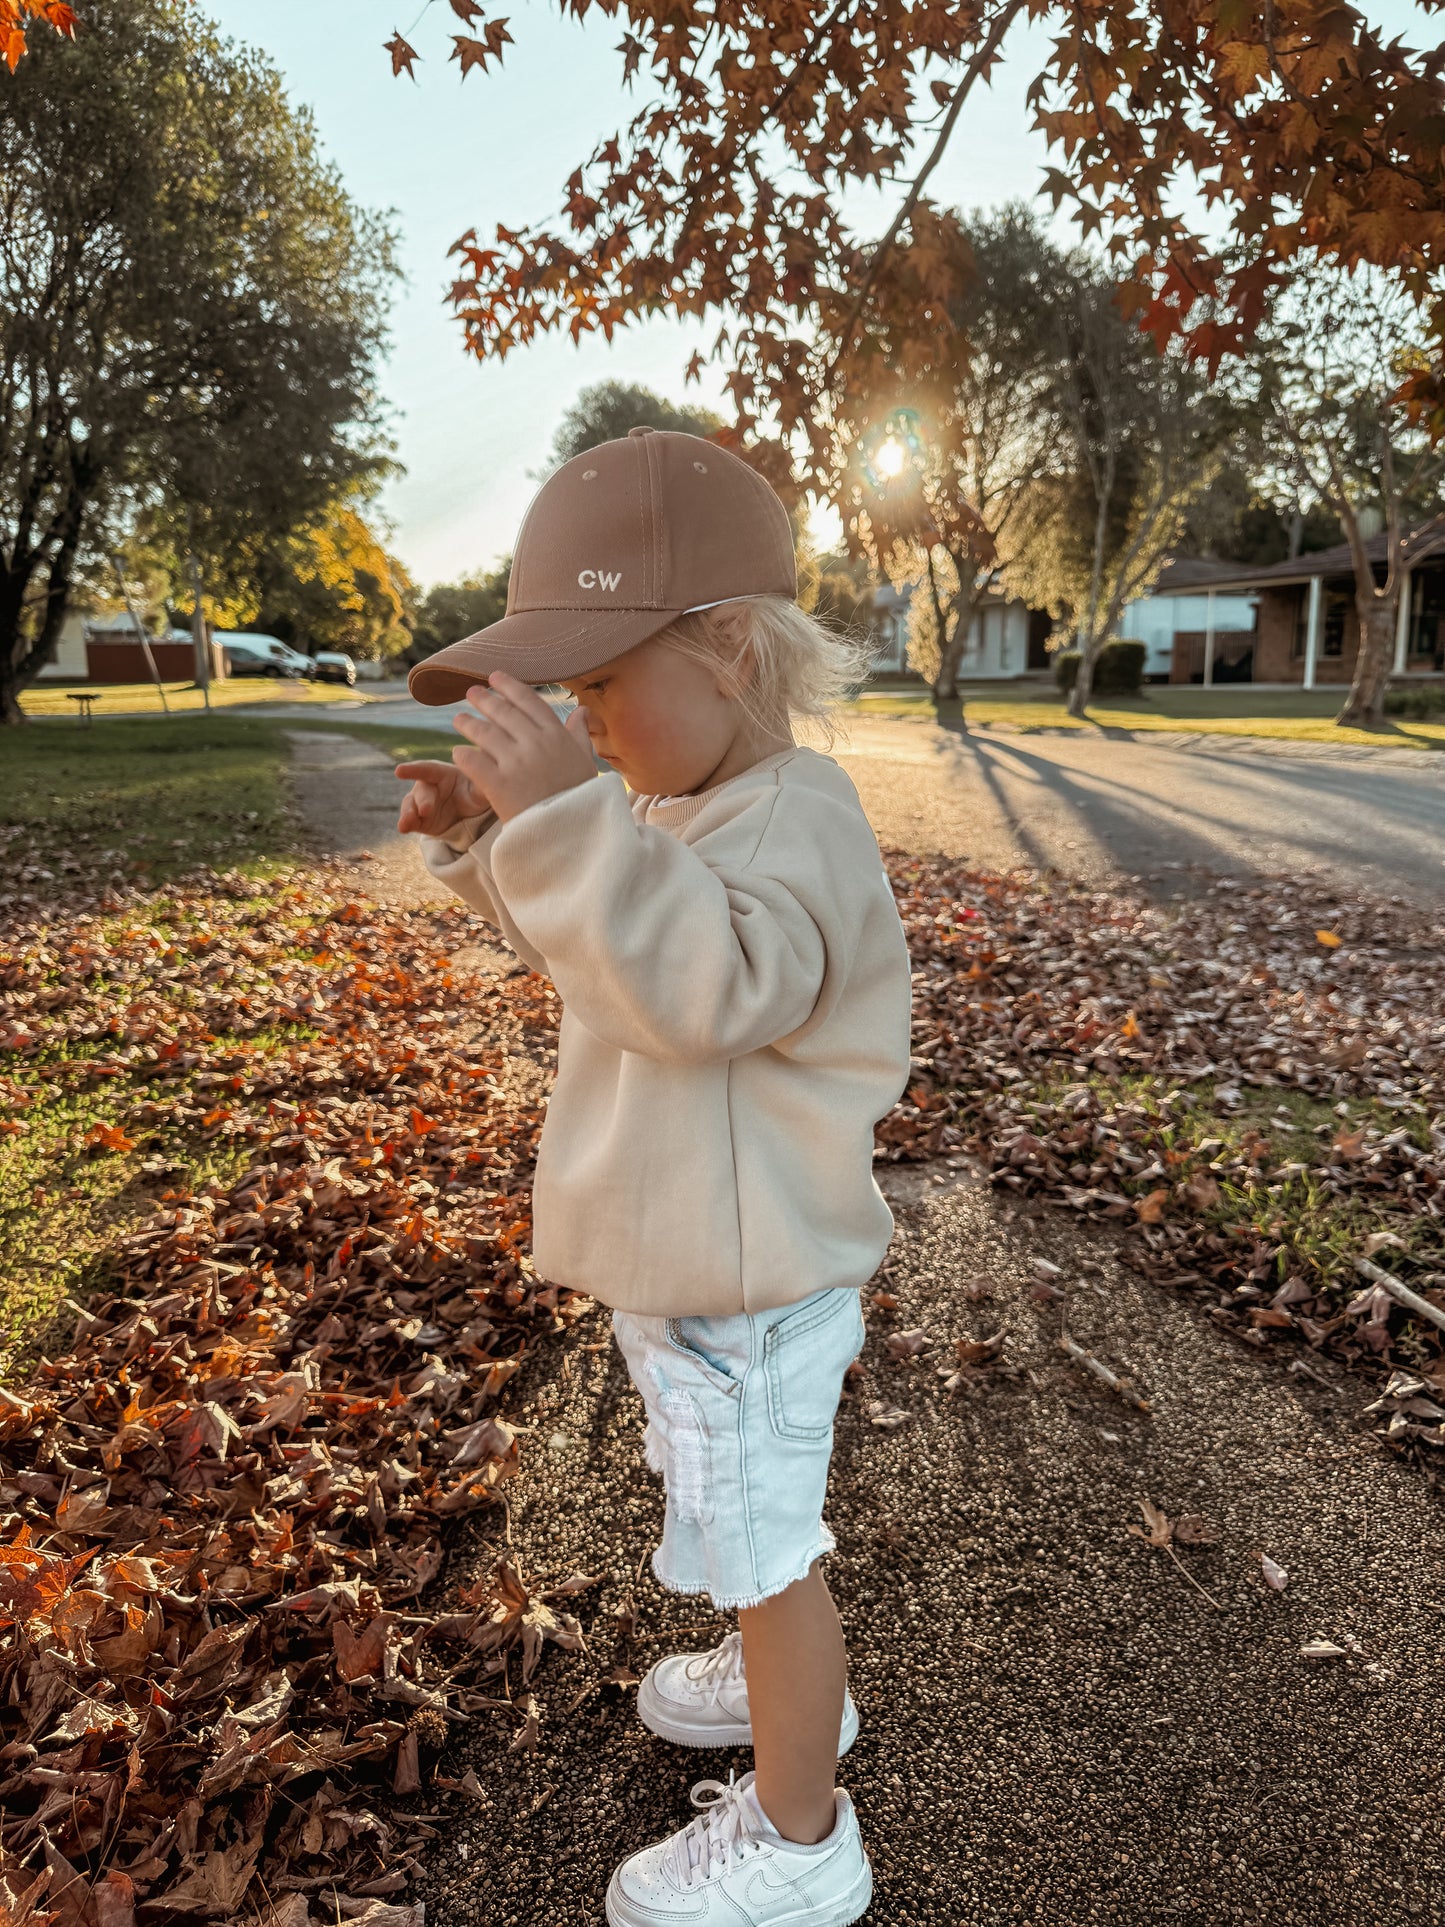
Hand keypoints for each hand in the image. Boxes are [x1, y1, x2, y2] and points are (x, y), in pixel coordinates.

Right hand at [394, 757, 487, 837]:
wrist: (474, 817)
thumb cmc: (477, 795)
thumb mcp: (482, 791)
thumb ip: (481, 786)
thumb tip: (487, 777)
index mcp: (444, 773)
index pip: (428, 769)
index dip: (413, 769)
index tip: (398, 771)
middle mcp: (429, 786)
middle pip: (422, 790)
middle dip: (422, 800)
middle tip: (426, 810)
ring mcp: (422, 803)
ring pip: (410, 805)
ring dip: (408, 813)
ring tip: (406, 823)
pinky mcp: (420, 821)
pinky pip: (410, 821)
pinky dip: (406, 824)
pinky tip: (403, 829)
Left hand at [449, 672, 596, 822]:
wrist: (571, 834)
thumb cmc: (580, 797)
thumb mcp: (585, 761)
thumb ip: (579, 734)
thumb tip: (581, 710)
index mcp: (556, 736)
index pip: (528, 701)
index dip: (509, 686)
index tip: (495, 677)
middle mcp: (535, 744)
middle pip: (503, 712)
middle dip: (484, 699)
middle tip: (471, 692)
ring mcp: (516, 763)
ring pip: (484, 733)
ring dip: (468, 723)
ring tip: (459, 719)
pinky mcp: (498, 785)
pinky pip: (472, 762)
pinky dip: (462, 755)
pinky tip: (457, 753)